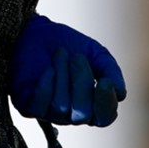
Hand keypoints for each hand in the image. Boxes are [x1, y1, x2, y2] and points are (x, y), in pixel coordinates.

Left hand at [9, 13, 125, 125]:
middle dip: (81, 82)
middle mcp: (71, 114)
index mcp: (91, 104)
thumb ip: (110, 71)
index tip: (104, 80)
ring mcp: (49, 112)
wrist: (36, 30)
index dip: (105, 102)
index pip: (104, 117)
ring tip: (59, 53)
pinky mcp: (28, 106)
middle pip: (83, 114)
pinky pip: (39, 106)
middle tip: (76, 56)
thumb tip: (120, 93)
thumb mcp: (95, 53)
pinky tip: (47, 69)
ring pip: (61, 106)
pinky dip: (45, 85)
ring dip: (62, 74)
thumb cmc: (67, 44)